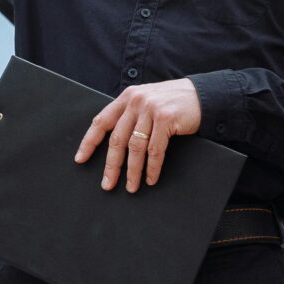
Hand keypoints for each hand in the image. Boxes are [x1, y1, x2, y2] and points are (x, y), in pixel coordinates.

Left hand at [75, 78, 202, 192]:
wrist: (202, 96)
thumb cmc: (173, 102)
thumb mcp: (147, 101)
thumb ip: (131, 114)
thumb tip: (115, 143)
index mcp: (127, 97)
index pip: (101, 121)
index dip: (89, 142)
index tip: (81, 159)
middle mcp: (136, 101)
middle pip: (117, 139)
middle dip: (111, 165)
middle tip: (107, 184)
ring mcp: (151, 109)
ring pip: (135, 147)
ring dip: (132, 171)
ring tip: (131, 187)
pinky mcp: (166, 118)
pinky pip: (155, 150)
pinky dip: (152, 167)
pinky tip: (150, 178)